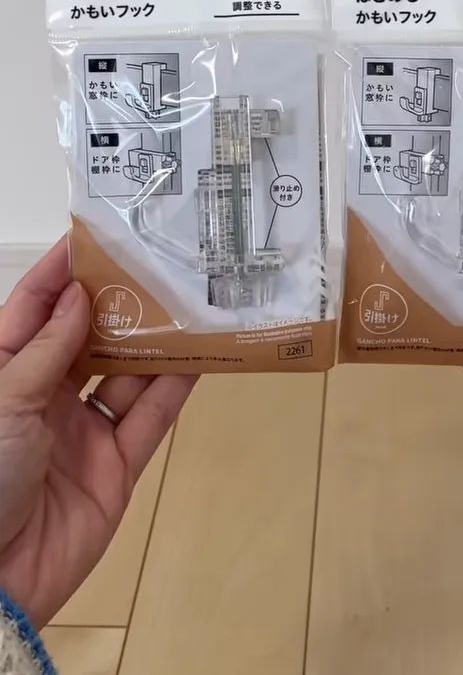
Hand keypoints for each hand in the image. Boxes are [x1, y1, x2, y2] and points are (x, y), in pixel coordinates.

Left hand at [0, 238, 196, 626]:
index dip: (63, 275)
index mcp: (6, 373)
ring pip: (126, 376)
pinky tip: (199, 357)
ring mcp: (84, 431)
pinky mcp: (118, 466)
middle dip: (120, 306)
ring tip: (188, 304)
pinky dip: (174, 389)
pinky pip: (150, 419)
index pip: (36, 312)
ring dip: (155, 344)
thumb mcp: (4, 400)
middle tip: (158, 269)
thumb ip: (47, 348)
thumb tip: (80, 295)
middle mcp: (46, 396)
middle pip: (88, 339)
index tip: (96, 240)